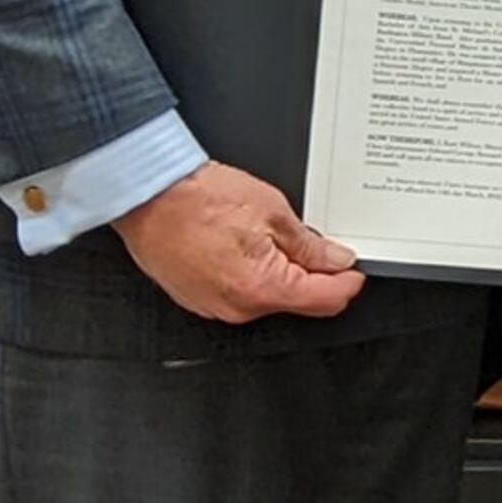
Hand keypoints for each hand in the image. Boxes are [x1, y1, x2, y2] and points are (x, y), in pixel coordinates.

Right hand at [115, 159, 364, 324]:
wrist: (147, 195)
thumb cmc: (197, 198)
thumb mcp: (273, 211)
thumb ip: (311, 245)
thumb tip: (337, 260)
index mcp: (262, 288)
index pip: (326, 300)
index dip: (348, 281)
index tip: (354, 268)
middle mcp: (237, 307)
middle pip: (298, 301)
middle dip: (314, 275)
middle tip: (315, 243)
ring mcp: (214, 307)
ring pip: (269, 297)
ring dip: (282, 274)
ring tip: (269, 236)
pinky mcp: (198, 299)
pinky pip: (239, 293)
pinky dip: (252, 274)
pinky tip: (244, 246)